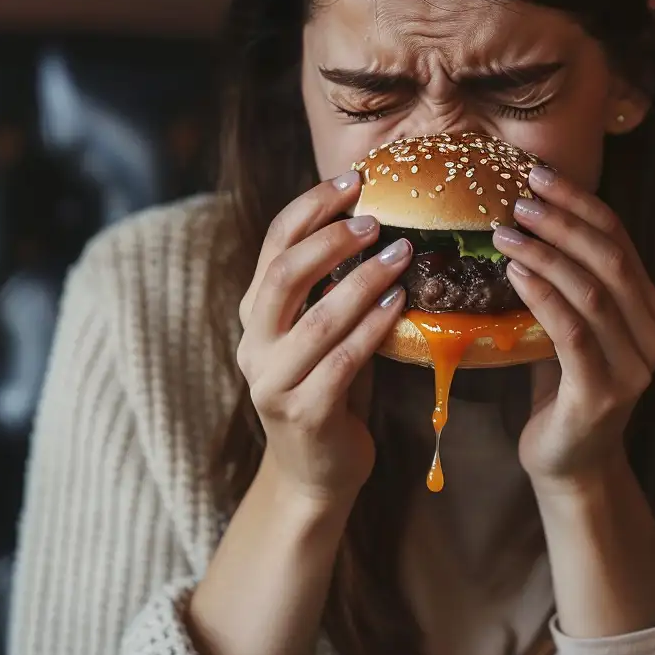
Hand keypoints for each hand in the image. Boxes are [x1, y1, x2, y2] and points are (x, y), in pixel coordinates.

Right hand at [236, 175, 414, 510]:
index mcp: (254, 316)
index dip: (310, 209)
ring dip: (362, 282)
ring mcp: (273, 382)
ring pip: (315, 320)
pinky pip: (341, 363)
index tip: (352, 181)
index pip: (273, 246)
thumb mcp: (324, 336)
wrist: (316, 474)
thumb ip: (330, 292)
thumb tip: (376, 228)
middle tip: (375, 219)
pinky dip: (371, 331)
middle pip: (283, 275)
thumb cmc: (331, 393)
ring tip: (401, 254)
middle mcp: (253, 344)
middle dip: (330, 240)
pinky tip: (397, 306)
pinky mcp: (304, 413)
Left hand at [495, 167, 654, 490]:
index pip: (621, 242)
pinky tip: (516, 274)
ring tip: (505, 233)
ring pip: (593, 293)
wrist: (569, 461)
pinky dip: (544, 297)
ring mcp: (633, 368)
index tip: (538, 176)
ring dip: (546, 255)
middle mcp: (653, 336)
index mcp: (649, 312)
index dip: (581, 204)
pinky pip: (574, 333)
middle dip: (563, 223)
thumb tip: (523, 217)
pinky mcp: (603, 394)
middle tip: (518, 201)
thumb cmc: (561, 388)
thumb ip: (569, 283)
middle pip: (611, 261)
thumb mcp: (572, 326)